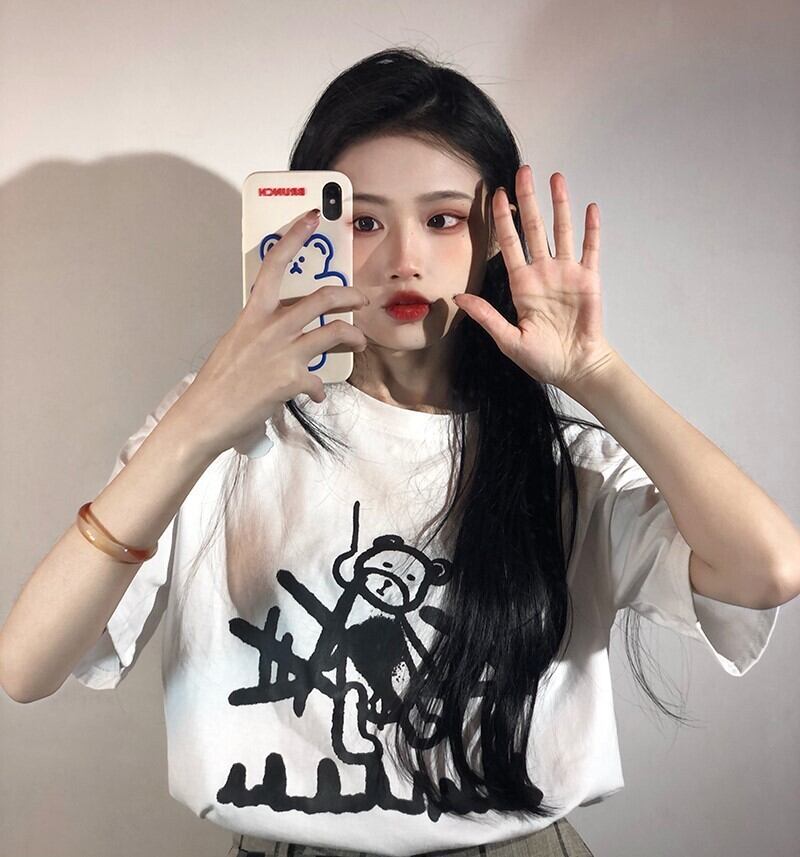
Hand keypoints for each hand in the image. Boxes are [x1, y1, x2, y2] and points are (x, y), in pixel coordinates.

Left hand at [454, 165, 617, 390]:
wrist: (575, 368)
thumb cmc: (542, 358)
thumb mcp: (508, 340)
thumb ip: (486, 317)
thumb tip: (458, 298)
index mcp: (522, 284)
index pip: (509, 244)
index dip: (502, 220)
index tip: (495, 195)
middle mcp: (543, 272)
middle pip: (534, 228)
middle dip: (528, 200)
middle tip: (523, 171)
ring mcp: (566, 274)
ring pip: (562, 231)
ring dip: (559, 204)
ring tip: (556, 178)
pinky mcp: (589, 279)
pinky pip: (590, 248)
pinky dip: (590, 228)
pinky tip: (589, 207)